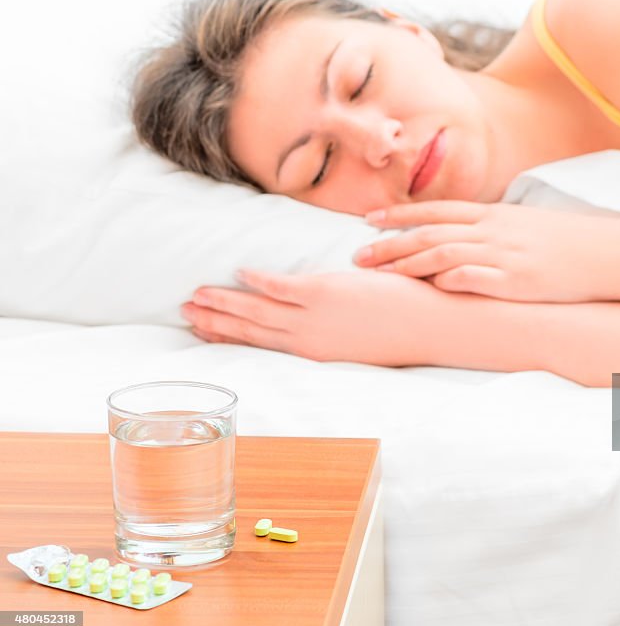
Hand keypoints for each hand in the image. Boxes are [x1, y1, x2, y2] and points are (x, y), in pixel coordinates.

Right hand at [181, 269, 439, 365]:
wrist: (429, 327)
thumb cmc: (404, 331)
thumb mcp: (361, 338)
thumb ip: (336, 329)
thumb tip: (326, 317)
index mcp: (316, 352)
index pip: (265, 345)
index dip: (232, 338)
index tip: (207, 334)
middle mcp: (308, 341)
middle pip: (250, 331)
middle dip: (215, 323)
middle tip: (185, 316)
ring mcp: (313, 318)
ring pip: (257, 311)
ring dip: (224, 304)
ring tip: (195, 298)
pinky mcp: (324, 294)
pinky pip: (281, 287)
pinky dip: (258, 281)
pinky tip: (239, 273)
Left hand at [354, 201, 608, 301]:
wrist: (607, 252)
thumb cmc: (567, 242)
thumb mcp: (524, 226)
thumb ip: (491, 229)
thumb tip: (462, 236)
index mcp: (493, 215)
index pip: (435, 211)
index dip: (398, 215)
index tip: (367, 220)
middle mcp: (493, 231)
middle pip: (430, 234)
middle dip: (389, 244)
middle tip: (357, 256)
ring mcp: (504, 256)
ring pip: (445, 254)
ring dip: (408, 264)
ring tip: (379, 274)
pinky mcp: (519, 281)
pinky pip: (478, 278)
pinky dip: (451, 280)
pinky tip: (430, 287)